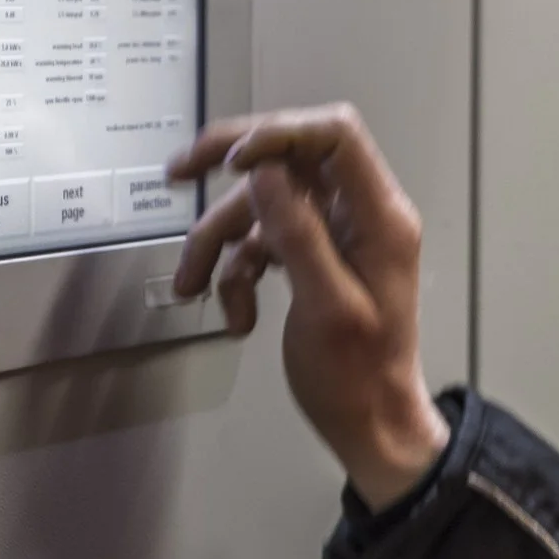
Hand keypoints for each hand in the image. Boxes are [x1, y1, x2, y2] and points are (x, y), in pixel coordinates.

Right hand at [168, 104, 448, 508]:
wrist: (371, 425)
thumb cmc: (358, 377)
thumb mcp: (327, 307)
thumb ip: (298, 234)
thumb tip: (265, 172)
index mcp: (379, 216)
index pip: (336, 135)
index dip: (280, 134)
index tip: (232, 161)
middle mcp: (359, 214)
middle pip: (291, 158)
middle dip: (231, 167)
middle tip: (179, 173)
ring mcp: (335, 235)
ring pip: (264, 207)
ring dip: (219, 242)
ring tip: (192, 288)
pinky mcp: (312, 258)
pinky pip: (262, 243)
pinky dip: (237, 273)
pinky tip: (236, 315)